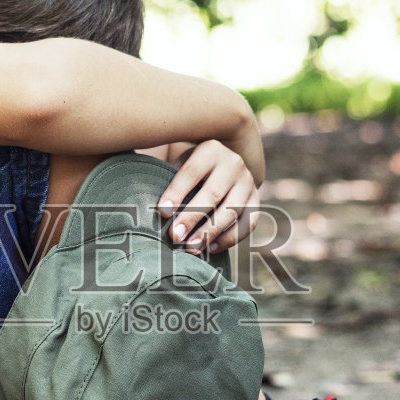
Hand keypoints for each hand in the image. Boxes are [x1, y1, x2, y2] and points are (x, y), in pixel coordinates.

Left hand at [155, 139, 261, 254]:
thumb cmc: (192, 169)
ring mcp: (247, 182)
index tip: (161, 212)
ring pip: (231, 211)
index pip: (192, 172)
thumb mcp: (181, 164)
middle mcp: (233, 163)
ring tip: (190, 248)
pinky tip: (210, 248)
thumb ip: (168, 179)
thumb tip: (143, 206)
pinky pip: (247, 223)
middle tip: (174, 237)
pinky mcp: (256, 201)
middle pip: (212, 193)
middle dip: (192, 217)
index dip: (177, 192)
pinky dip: (229, 238)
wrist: (225, 163)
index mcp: (210, 150)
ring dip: (209, 232)